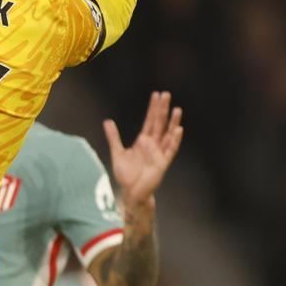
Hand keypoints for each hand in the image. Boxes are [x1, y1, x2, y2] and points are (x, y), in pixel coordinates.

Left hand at [104, 91, 182, 208]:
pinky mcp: (162, 163)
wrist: (131, 192)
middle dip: (162, 109)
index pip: (150, 120)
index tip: (156, 94)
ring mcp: (159, 152)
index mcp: (143, 140)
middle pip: (159, 123)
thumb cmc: (126, 175)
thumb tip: (107, 121)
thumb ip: (114, 137)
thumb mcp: (117, 152)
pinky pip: (170, 149)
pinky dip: (175, 140)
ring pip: (168, 134)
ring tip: (177, 109)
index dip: (153, 108)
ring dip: (172, 122)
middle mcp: (153, 144)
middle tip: (166, 94)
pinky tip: (178, 130)